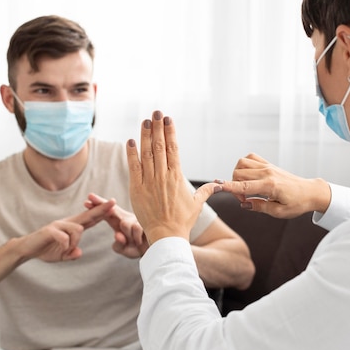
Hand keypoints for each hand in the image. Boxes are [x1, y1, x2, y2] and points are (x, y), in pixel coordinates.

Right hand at [17, 200, 113, 261]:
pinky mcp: (50, 230)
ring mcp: (59, 225)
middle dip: (101, 209)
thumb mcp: (62, 255)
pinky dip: (65, 246)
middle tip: (114, 202)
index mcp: (72, 227)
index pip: (90, 218)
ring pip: (78, 229)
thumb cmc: (45, 250)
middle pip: (88, 215)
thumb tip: (79, 252)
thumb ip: (71, 254)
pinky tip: (60, 250)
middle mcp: (67, 223)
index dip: (101, 213)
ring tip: (66, 250)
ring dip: (75, 242)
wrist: (26, 249)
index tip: (113, 206)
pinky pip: (65, 237)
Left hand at [84, 193, 148, 257]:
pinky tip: (141, 241)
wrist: (157, 250)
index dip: (97, 207)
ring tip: (134, 241)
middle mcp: (127, 218)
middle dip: (100, 202)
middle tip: (90, 196)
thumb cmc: (139, 248)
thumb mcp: (125, 249)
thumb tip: (117, 235)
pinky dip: (136, 238)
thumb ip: (118, 245)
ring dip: (127, 235)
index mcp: (119, 223)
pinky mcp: (146, 221)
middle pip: (112, 208)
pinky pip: (135, 229)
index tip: (85, 202)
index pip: (106, 214)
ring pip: (124, 223)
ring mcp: (136, 219)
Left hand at [126, 110, 220, 244]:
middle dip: (157, 128)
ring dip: (145, 136)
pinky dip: (131, 154)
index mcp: (178, 176)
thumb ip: (206, 192)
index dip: (170, 132)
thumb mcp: (196, 204)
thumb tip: (218, 185)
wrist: (167, 236)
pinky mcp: (137, 189)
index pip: (173, 149)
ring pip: (146, 154)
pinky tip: (131, 141)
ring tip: (145, 121)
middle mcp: (163, 176)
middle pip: (159, 146)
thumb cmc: (183, 221)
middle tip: (156, 113)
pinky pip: (134, 168)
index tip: (168, 120)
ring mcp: (150, 182)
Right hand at [218, 153, 330, 217]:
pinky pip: (250, 158)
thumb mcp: (279, 212)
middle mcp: (267, 173)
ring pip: (241, 163)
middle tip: (244, 199)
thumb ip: (260, 207)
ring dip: (237, 175)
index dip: (228, 187)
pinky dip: (244, 165)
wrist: (310, 191)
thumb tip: (244, 204)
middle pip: (238, 174)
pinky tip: (248, 176)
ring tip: (245, 188)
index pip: (244, 186)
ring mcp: (267, 166)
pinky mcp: (268, 164)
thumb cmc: (297, 203)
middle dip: (234, 187)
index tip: (216, 187)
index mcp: (270, 186)